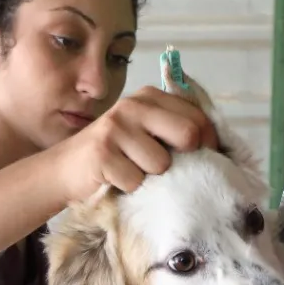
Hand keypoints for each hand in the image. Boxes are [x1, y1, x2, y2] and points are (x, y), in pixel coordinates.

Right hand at [60, 86, 219, 202]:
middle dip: (181, 159)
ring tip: (130, 170)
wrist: (66, 169)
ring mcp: (116, 127)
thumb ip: (176, 127)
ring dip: (150, 177)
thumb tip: (217, 143)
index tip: (198, 158)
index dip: (207, 143)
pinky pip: (137, 181)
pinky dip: (129, 188)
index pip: (199, 118)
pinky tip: (115, 179)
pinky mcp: (102, 153)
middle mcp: (133, 105)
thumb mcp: (146, 131)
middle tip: (160, 166)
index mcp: (149, 96)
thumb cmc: (116, 154)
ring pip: (162, 164)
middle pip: (188, 135)